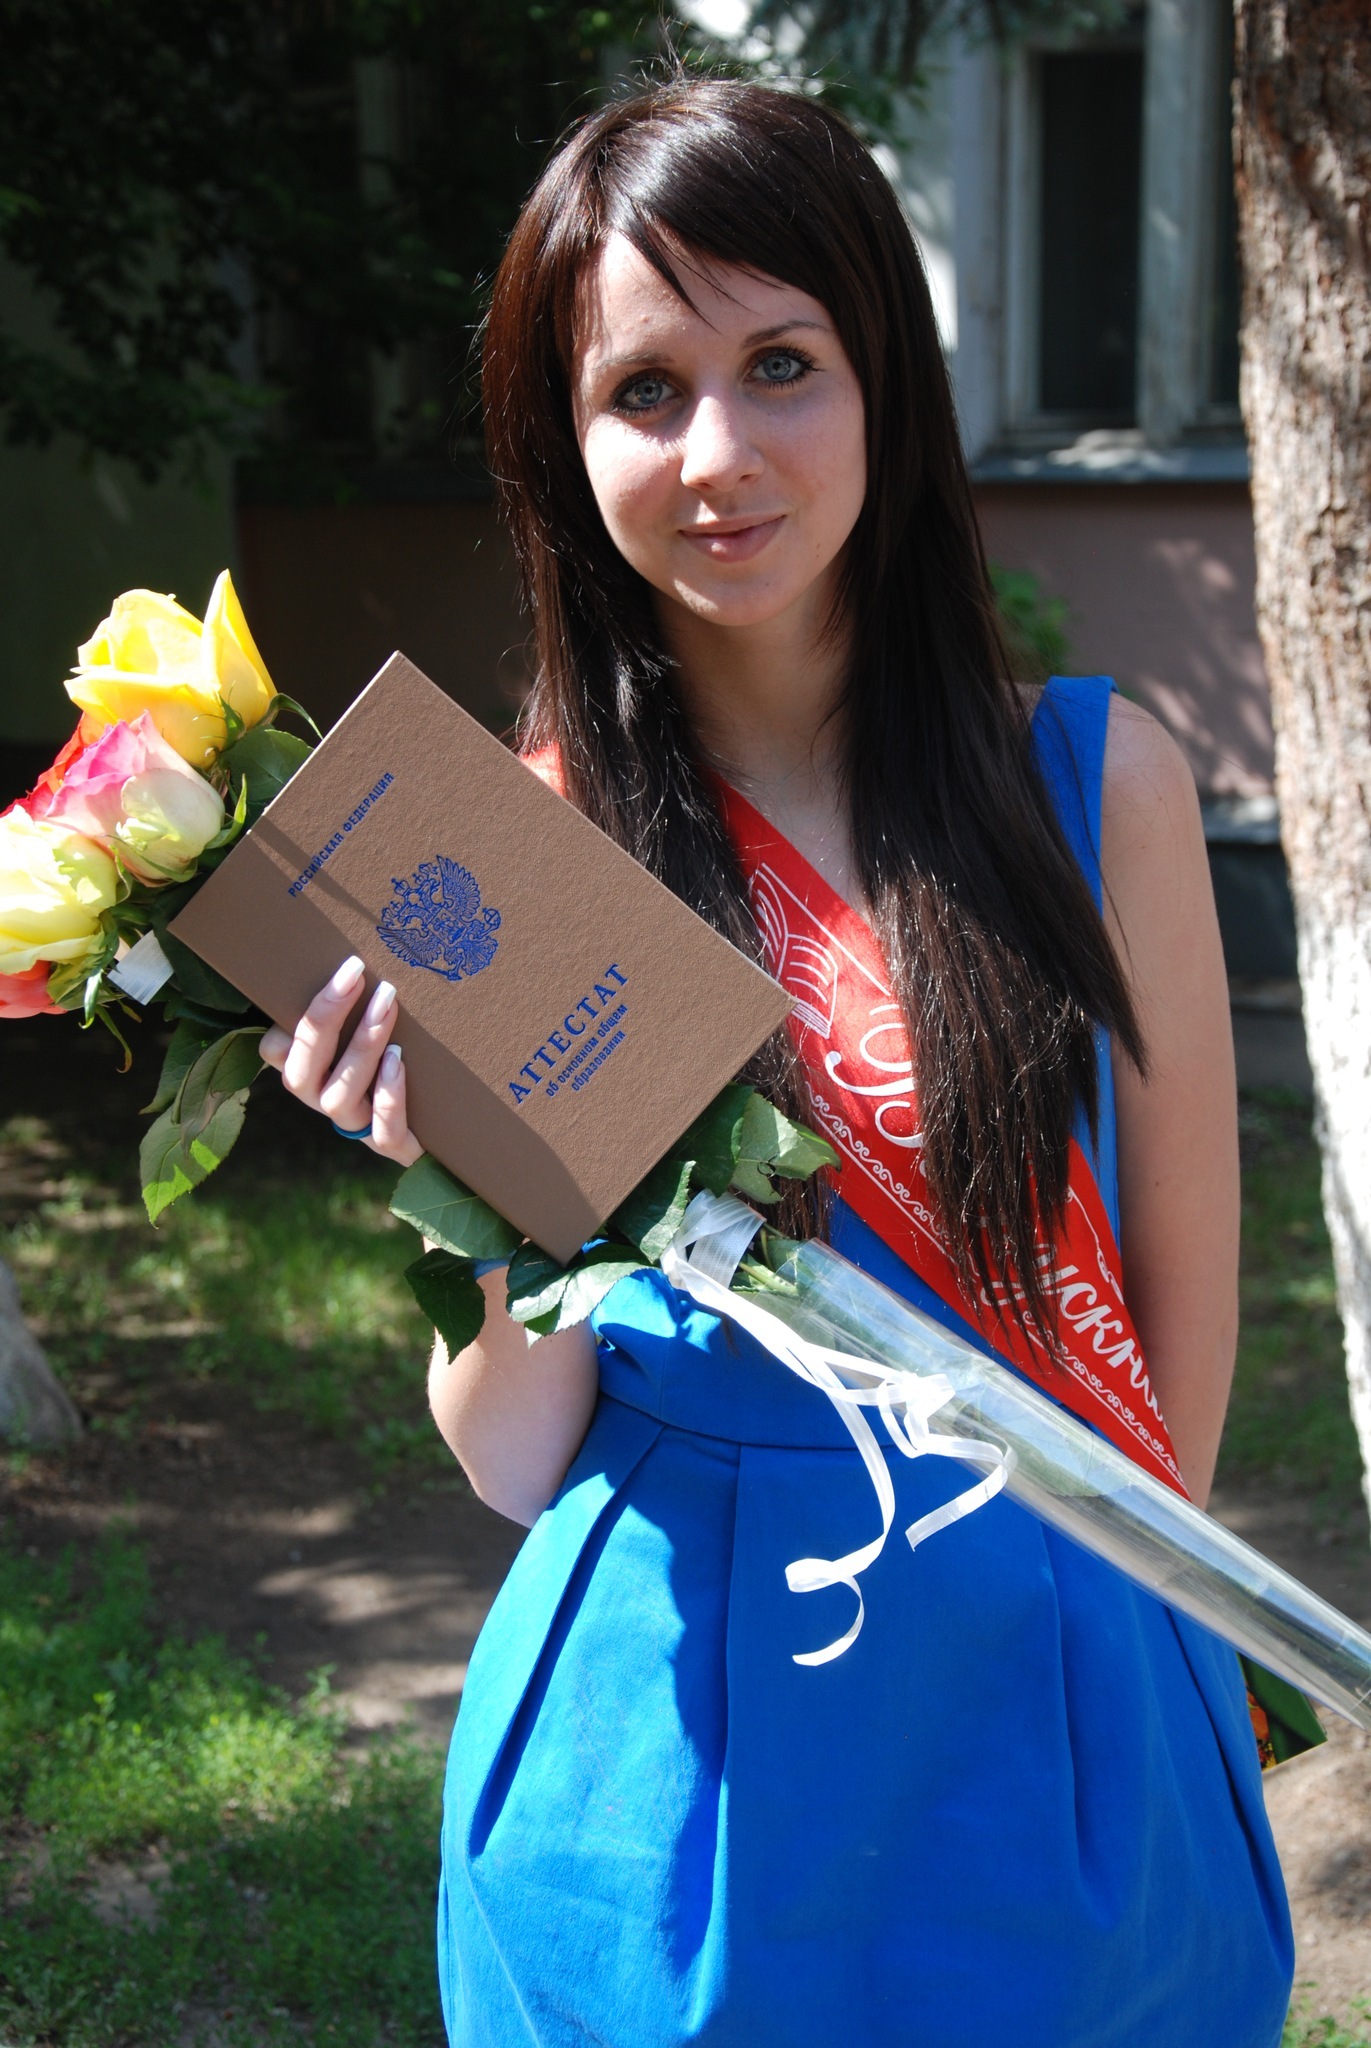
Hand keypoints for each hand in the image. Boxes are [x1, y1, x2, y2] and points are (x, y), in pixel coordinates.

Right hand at [259, 954, 422, 1165]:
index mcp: (314, 1071)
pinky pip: (384, 1134)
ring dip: (360, 1048)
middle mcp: (327, 1100)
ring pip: (338, 1099)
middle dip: (325, 1018)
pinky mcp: (398, 1148)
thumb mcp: (378, 1026)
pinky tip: (398, 1062)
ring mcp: (360, 1128)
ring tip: (386, 1007)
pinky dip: (389, 1098)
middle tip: (355, 972)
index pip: (276, 1052)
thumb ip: (359, 1000)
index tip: (322, 980)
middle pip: (300, 1072)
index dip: (286, 1021)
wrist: (457, 1124)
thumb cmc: (410, 1054)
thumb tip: (365, 951)